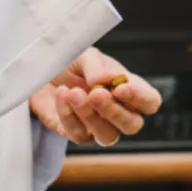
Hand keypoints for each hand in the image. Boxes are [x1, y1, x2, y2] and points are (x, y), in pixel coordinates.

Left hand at [30, 47, 162, 146]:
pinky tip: (61, 95)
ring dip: (90, 115)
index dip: (140, 98)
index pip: (150, 102)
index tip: (121, 88)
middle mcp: (119, 112)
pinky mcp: (76, 133)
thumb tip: (101, 80)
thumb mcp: (85, 55)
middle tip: (96, 94)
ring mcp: (98, 126)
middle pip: (132, 125)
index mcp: (130, 89)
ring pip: (107, 136)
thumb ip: (96, 65)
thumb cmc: (71, 63)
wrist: (41, 71)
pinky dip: (68, 114)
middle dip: (115, 111)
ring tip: (73, 93)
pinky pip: (78, 133)